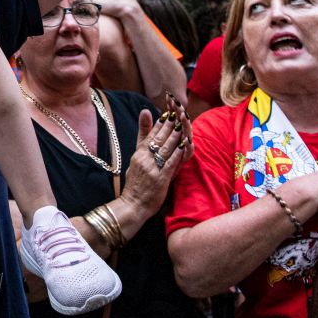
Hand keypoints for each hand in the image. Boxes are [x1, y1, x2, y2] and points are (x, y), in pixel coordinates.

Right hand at [120, 96, 191, 214]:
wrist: (132, 204)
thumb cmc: (135, 183)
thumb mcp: (135, 160)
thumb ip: (141, 141)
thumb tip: (142, 123)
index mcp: (138, 154)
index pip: (150, 134)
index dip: (160, 123)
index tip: (168, 113)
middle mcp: (144, 158)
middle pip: (158, 138)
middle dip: (169, 125)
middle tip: (177, 113)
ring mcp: (152, 168)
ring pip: (165, 148)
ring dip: (175, 136)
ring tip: (182, 125)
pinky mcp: (160, 178)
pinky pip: (170, 163)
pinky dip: (178, 153)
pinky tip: (184, 146)